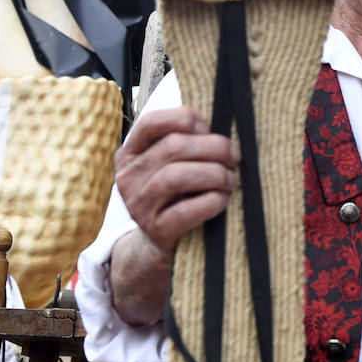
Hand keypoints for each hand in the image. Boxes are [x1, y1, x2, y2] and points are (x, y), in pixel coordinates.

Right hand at [114, 106, 239, 260]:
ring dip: (213, 174)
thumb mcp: (170, 164)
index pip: (150, 122)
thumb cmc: (175, 194)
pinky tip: (221, 199)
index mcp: (130, 153)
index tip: (207, 128)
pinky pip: (185, 211)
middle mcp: (128, 176)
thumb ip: (185, 142)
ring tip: (229, 179)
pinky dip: (211, 201)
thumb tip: (219, 130)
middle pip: (173, 147)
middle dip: (213, 147)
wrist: (158, 243)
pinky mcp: (155, 230)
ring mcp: (138, 204)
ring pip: (177, 176)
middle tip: (234, 156)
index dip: (184, 118)